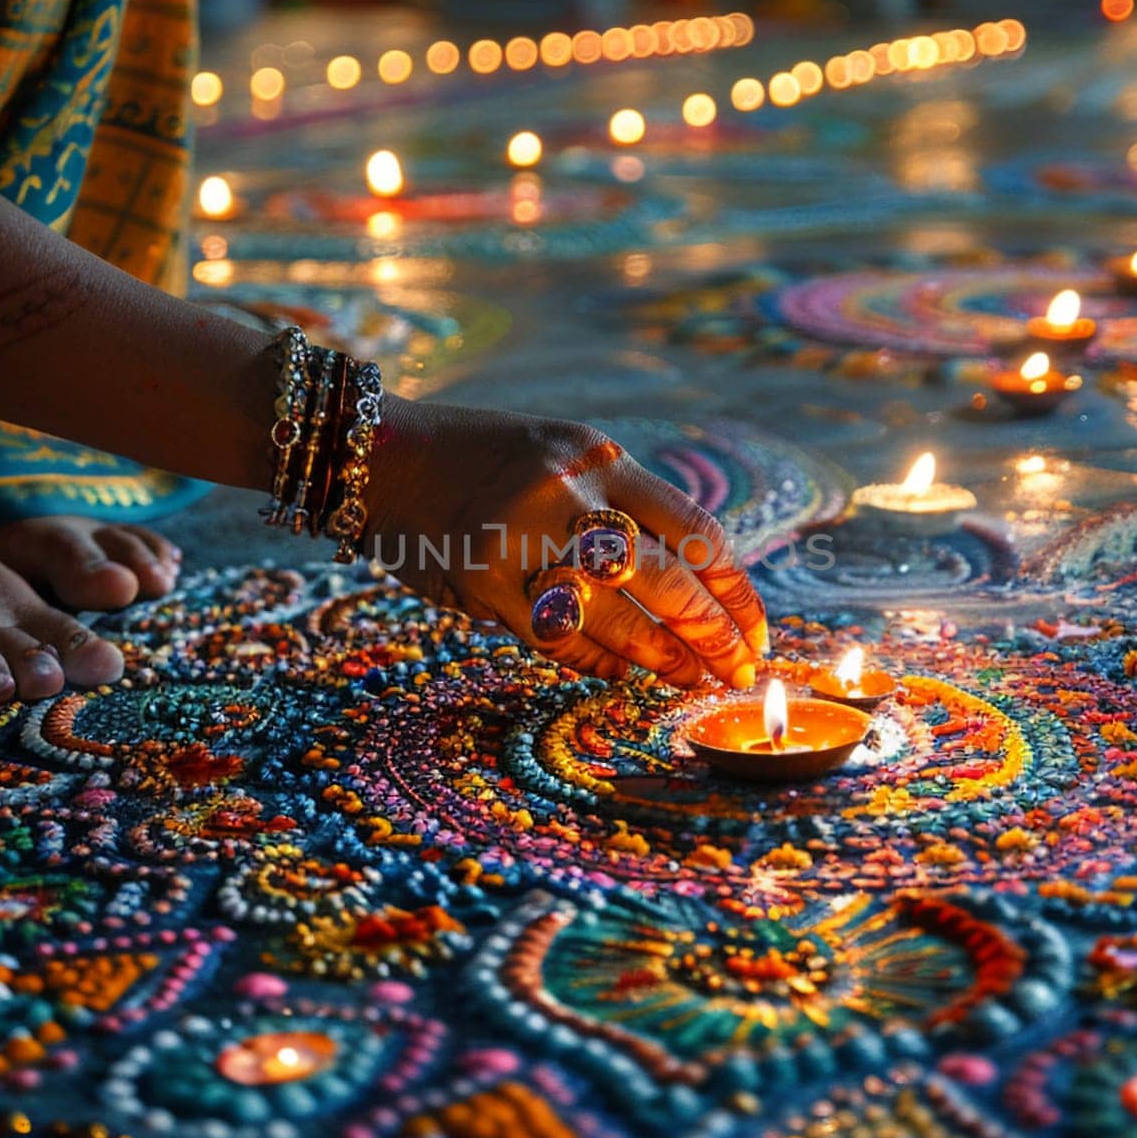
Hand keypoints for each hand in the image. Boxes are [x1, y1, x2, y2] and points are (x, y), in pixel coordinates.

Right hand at [363, 399, 767, 686]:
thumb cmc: (481, 459)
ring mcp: (524, 540)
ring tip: (690, 681)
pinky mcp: (484, 585)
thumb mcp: (561, 456)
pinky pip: (560, 638)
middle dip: (715, 635)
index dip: (735, 588)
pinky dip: (597, 661)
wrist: (381, 457)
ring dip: (663, 659)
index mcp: (598, 458)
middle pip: (669, 579)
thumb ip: (619, 507)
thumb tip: (689, 588)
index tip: (755, 628)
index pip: (694, 529)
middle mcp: (567, 495)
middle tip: (739, 671)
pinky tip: (621, 674)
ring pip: (619, 619)